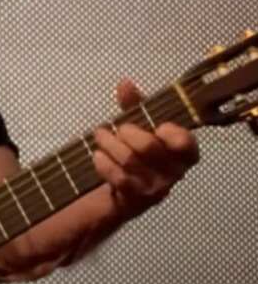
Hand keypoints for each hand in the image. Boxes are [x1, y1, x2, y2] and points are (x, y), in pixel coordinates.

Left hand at [92, 78, 199, 218]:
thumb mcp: (139, 125)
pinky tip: (98, 155)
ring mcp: (156, 188)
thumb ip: (134, 103)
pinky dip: (103, 162)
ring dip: (108, 144)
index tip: (156, 125)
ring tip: (100, 136)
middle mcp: (174, 173)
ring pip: (128, 160)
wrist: (122, 190)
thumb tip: (125, 83)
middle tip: (116, 129)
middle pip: (147, 147)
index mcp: (183, 153)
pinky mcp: (137, 200)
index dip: (169, 131)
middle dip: (126, 132)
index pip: (185, 142)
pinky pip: (117, 177)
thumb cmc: (136, 150)